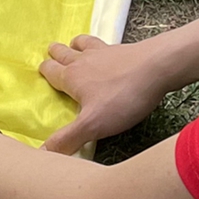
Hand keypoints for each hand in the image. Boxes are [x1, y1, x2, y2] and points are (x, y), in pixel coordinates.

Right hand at [39, 35, 176, 154]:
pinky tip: (106, 51)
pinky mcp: (122, 49)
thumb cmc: (123, 97)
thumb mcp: (93, 125)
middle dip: (56, 54)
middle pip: (63, 52)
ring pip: (82, 44)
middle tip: (52, 54)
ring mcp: (104, 52)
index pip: (50, 71)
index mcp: (72, 77)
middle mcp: (83, 60)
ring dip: (74, 45)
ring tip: (73, 46)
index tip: (42, 72)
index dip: (45, 72)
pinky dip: (99, 46)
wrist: (157, 67)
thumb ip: (67, 139)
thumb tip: (41, 154)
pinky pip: (104, 44)